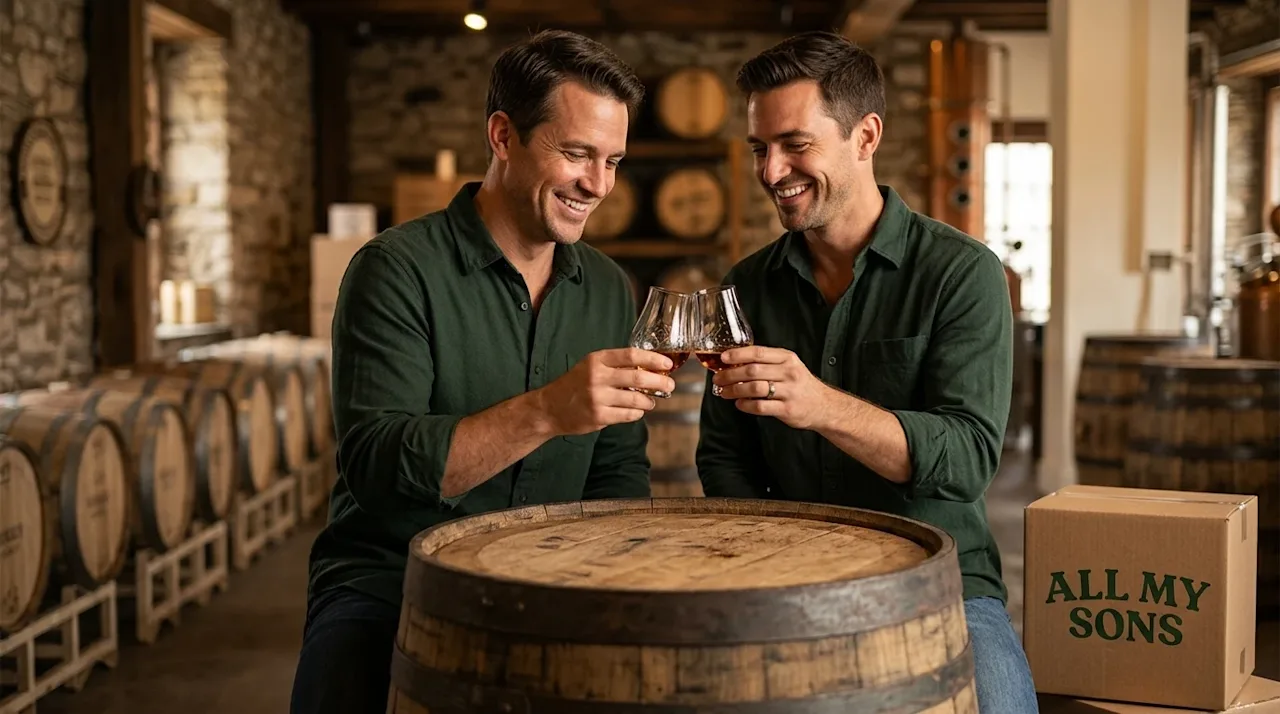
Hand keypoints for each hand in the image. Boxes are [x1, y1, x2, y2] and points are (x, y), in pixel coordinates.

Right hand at [538, 348, 675, 435]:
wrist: (550, 407)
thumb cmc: (575, 385)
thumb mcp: (591, 366)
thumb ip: (616, 365)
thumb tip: (650, 367)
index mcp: (597, 360)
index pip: (631, 355)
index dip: (653, 359)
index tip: (667, 364)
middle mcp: (597, 377)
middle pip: (639, 378)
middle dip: (661, 382)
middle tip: (670, 385)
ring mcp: (598, 398)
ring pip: (637, 400)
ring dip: (649, 401)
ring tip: (650, 401)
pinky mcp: (598, 416)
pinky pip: (629, 415)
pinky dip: (637, 413)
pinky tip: (635, 411)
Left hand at [712, 345, 832, 429]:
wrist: (823, 405)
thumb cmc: (800, 384)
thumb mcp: (789, 366)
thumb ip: (767, 362)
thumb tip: (735, 362)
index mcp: (787, 358)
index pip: (758, 353)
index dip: (738, 355)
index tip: (723, 358)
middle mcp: (789, 373)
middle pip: (752, 371)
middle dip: (730, 374)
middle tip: (718, 379)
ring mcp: (789, 392)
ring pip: (754, 388)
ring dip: (734, 390)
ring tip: (724, 392)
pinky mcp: (787, 409)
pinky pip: (760, 407)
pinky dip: (745, 405)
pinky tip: (739, 404)